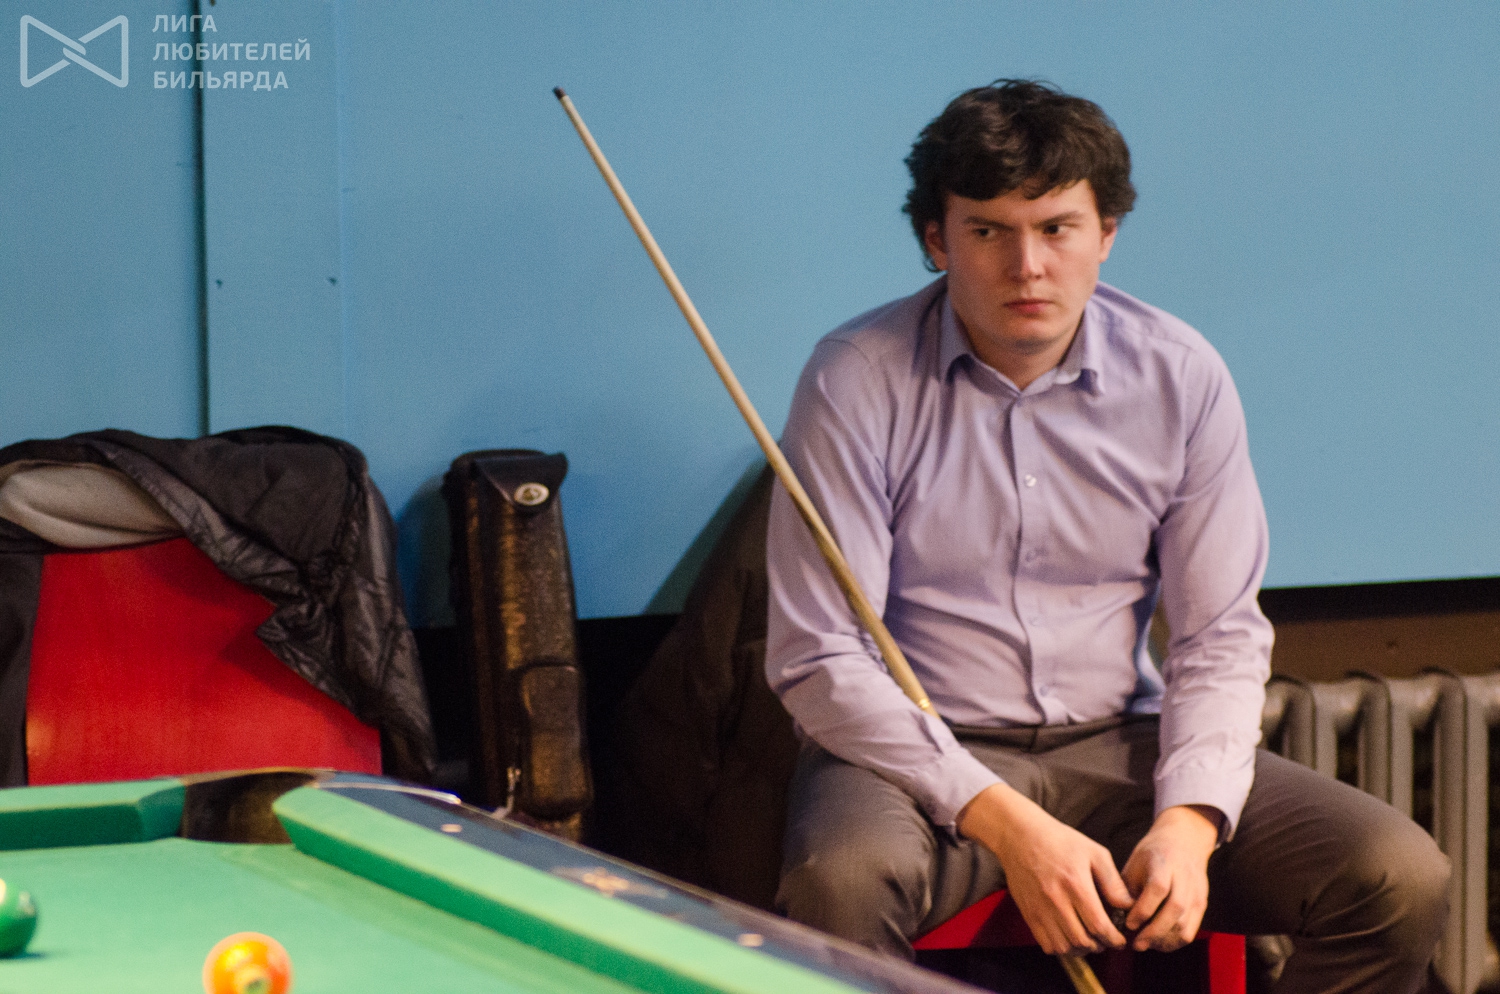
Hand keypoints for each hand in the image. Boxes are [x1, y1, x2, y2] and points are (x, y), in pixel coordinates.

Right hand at [957, 783, 1132, 955]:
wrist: (1020, 835)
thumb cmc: (1059, 841)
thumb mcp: (1093, 852)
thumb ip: (1113, 881)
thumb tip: (1128, 905)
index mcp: (1075, 883)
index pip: (1098, 925)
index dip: (1113, 939)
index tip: (1120, 939)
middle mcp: (1055, 900)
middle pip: (1081, 940)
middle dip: (1100, 946)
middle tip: (1106, 940)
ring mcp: (1039, 909)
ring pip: (1064, 947)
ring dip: (1081, 949)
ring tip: (1089, 940)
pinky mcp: (1028, 913)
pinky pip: (1046, 944)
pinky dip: (1061, 948)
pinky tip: (1069, 937)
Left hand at [1119, 804, 1220, 951]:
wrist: (1183, 841)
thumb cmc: (1151, 854)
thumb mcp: (1134, 863)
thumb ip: (1126, 889)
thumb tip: (1114, 919)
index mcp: (1164, 862)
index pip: (1157, 888)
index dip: (1143, 909)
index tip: (1128, 923)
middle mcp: (1184, 877)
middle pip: (1175, 909)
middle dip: (1153, 931)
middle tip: (1135, 943)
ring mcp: (1196, 892)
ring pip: (1185, 924)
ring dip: (1163, 940)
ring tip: (1145, 944)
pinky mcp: (1202, 904)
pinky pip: (1191, 930)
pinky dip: (1174, 942)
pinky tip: (1158, 942)